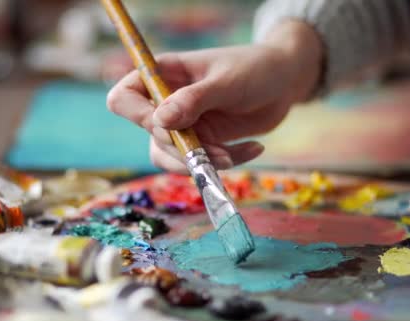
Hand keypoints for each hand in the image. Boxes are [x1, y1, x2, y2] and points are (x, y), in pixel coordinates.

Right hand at [107, 20, 322, 172]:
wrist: (285, 82)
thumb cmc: (255, 68)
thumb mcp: (226, 81)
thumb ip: (193, 100)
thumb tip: (160, 121)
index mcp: (163, 75)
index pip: (124, 98)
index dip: (139, 117)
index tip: (168, 126)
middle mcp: (166, 102)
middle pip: (151, 136)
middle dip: (182, 148)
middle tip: (216, 151)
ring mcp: (183, 125)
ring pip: (170, 157)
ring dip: (200, 163)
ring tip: (233, 156)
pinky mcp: (202, 142)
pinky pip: (200, 163)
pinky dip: (225, 162)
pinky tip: (253, 148)